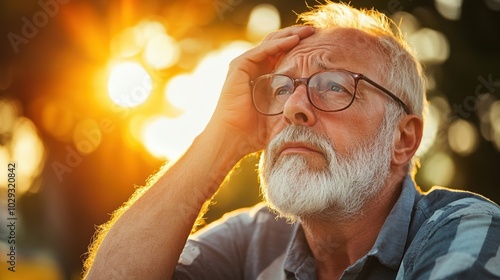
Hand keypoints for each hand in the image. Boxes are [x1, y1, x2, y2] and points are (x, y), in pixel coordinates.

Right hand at [208, 25, 314, 155]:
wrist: (234, 137)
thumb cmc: (255, 132)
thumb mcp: (281, 116)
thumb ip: (295, 109)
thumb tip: (318, 111)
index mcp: (264, 76)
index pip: (283, 54)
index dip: (300, 47)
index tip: (319, 45)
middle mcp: (254, 68)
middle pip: (277, 43)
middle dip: (296, 35)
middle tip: (315, 32)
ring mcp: (245, 65)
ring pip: (270, 42)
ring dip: (290, 35)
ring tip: (308, 31)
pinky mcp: (239, 66)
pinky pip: (262, 50)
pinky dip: (278, 44)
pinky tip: (294, 40)